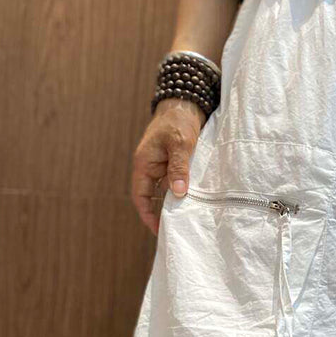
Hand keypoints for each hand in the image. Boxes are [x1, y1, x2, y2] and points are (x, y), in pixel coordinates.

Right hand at [131, 98, 205, 234]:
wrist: (185, 104)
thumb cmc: (178, 121)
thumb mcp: (180, 144)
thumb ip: (178, 168)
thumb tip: (178, 194)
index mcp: (144, 164)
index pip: (140, 196)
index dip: (147, 214)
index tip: (158, 230)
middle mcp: (151, 168)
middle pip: (153, 198)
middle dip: (162, 215)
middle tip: (176, 231)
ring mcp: (163, 167)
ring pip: (166, 192)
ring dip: (175, 205)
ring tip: (187, 222)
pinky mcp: (174, 165)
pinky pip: (176, 184)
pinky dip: (183, 194)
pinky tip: (194, 203)